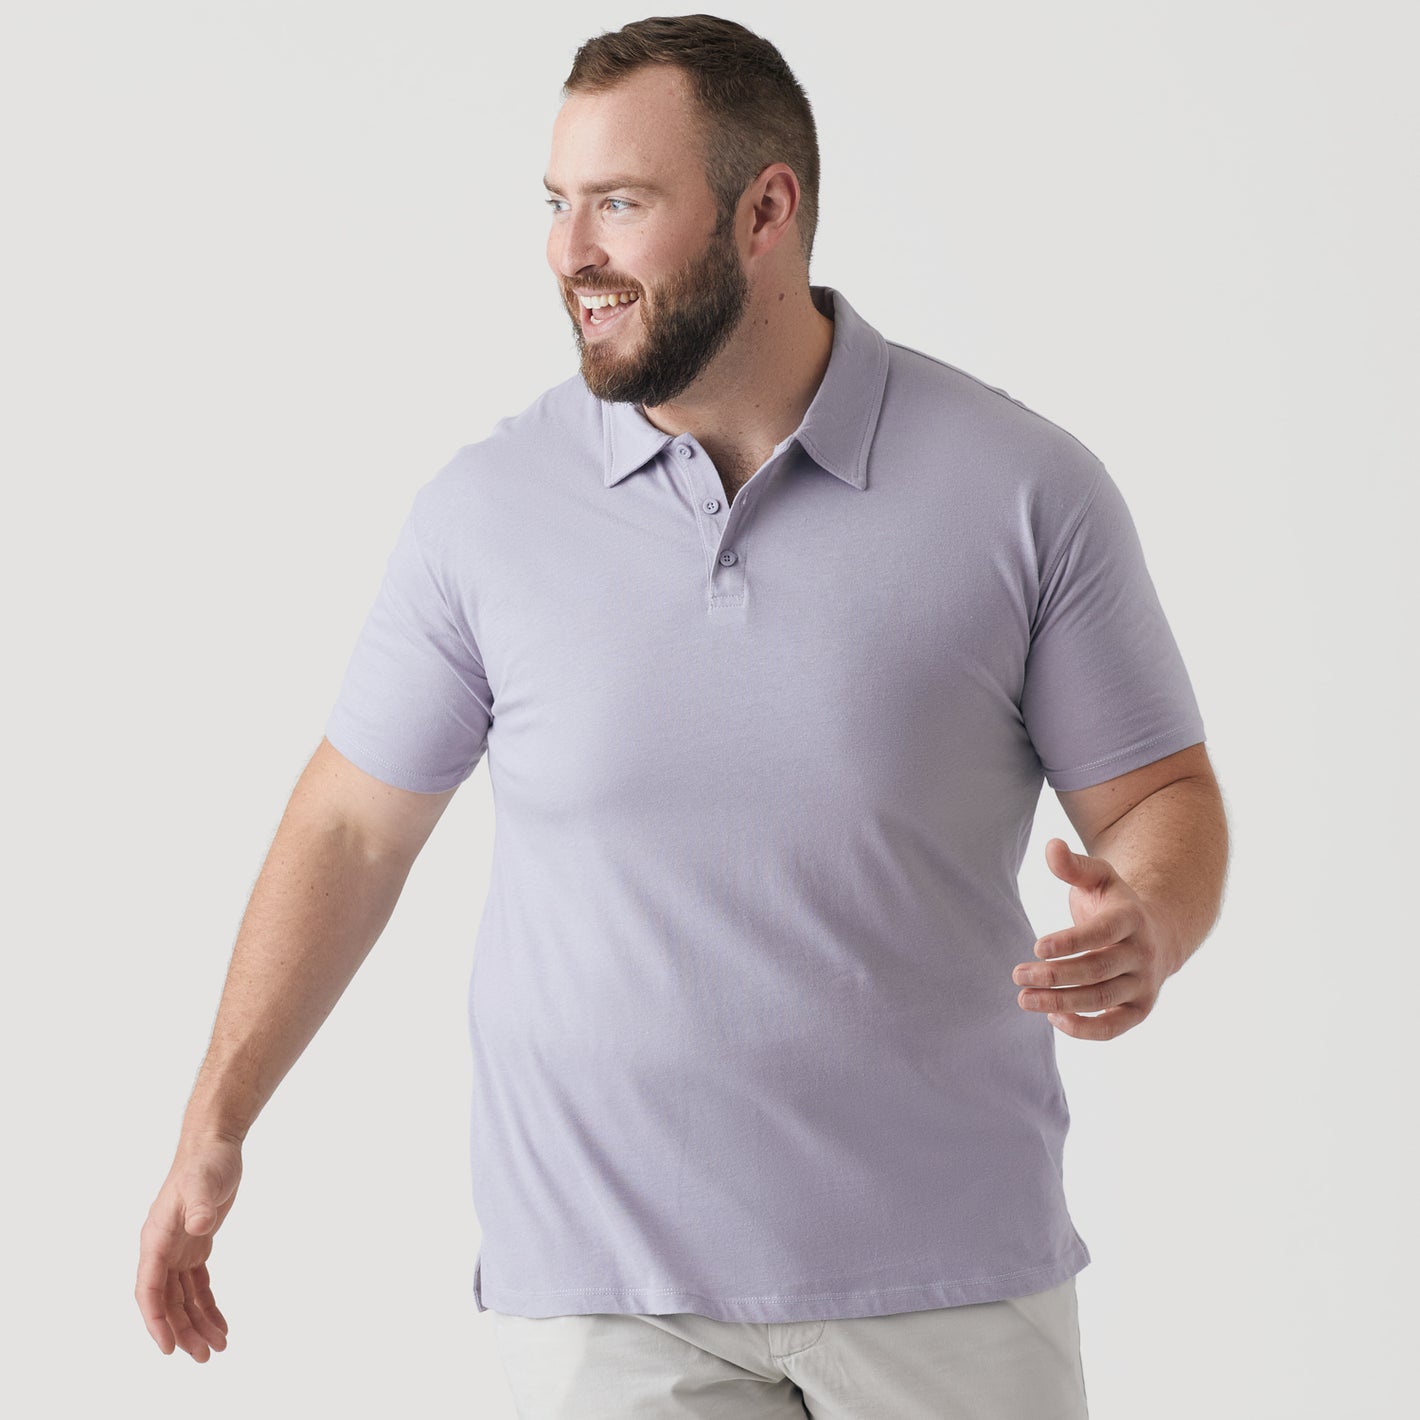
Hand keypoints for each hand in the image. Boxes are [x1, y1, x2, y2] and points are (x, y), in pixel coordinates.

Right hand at [136, 1131, 241, 1359]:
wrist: (215, 1145)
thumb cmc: (207, 1162)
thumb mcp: (205, 1181)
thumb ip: (198, 1204)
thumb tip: (197, 1228)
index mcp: (156, 1238)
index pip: (149, 1289)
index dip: (156, 1320)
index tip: (169, 1347)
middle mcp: (162, 1248)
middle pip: (167, 1301)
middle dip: (182, 1330)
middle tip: (204, 1357)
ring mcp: (178, 1248)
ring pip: (182, 1298)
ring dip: (196, 1323)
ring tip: (217, 1347)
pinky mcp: (195, 1245)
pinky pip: (197, 1285)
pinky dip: (207, 1305)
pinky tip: (221, 1324)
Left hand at [1012, 837, 1178, 1040]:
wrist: (1157, 932)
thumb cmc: (1114, 903)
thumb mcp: (1099, 877)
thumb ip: (1074, 865)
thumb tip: (1051, 846)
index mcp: (1132, 918)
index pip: (1101, 933)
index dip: (1070, 942)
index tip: (1037, 947)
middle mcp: (1142, 954)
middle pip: (1097, 970)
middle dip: (1055, 976)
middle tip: (1018, 975)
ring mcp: (1144, 984)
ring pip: (1101, 1000)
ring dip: (1061, 1003)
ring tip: (1024, 999)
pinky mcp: (1140, 1010)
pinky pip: (1113, 1028)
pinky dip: (1084, 1029)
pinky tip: (1052, 1018)